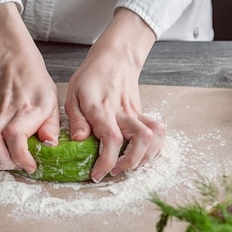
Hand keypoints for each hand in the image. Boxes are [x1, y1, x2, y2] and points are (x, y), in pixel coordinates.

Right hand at [0, 3, 60, 172]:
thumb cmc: (37, 86)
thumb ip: (52, 126)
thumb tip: (49, 144)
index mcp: (27, 109)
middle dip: (6, 161)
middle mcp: (7, 111)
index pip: (15, 135)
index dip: (21, 156)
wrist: (16, 66)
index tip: (30, 165)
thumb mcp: (53, 104)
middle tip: (19, 165)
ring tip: (7, 162)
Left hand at [65, 8, 164, 182]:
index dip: (107, 162)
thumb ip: (77, 119)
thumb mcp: (73, 94)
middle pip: (142, 140)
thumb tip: (79, 140)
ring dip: (146, 156)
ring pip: (155, 136)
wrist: (116, 57)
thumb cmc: (91, 76)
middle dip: (131, 163)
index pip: (112, 139)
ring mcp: (136, 112)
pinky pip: (158, 132)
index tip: (97, 175)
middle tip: (114, 171)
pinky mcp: (143, 113)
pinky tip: (141, 155)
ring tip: (128, 165)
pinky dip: (154, 147)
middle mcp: (123, 112)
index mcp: (102, 109)